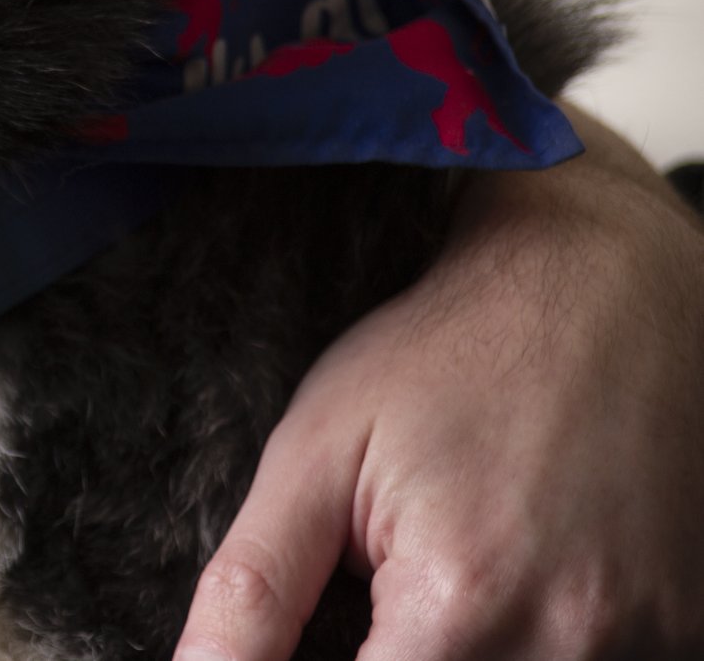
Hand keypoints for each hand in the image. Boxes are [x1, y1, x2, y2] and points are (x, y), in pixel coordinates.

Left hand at [174, 111, 703, 659]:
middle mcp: (566, 642)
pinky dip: (538, 642)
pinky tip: (523, 576)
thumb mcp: (316, 454)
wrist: (604, 289)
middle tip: (385, 589)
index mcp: (458, 604)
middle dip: (398, 656)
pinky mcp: (687, 632)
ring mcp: (646, 642)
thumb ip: (253, 587)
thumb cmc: (447, 357)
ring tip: (458, 563)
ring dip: (469, 648)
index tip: (327, 635)